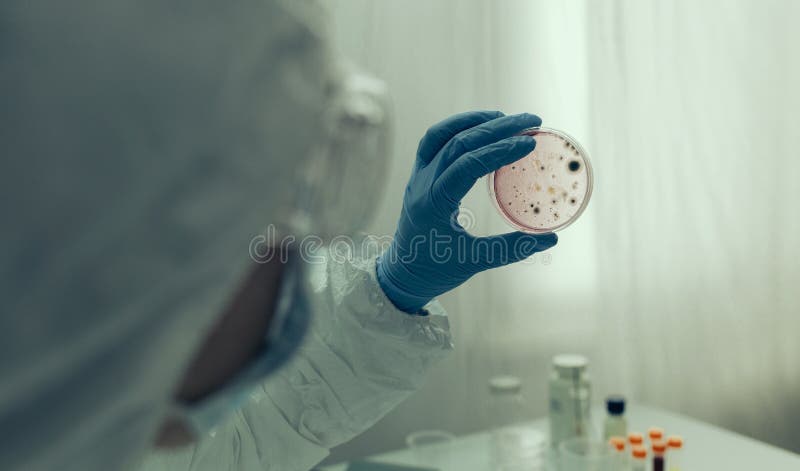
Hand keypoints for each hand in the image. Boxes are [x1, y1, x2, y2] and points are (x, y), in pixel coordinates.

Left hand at [377, 111, 557, 312]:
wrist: (402, 274)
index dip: (500, 150)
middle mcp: (422, 184)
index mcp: (434, 204)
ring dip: (475, 121)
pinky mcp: (419, 174)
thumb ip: (511, 249)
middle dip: (497, 127)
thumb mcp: (474, 263)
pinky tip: (481, 125)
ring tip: (508, 118)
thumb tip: (551, 239)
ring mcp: (417, 176)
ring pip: (442, 135)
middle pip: (458, 142)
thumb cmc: (436, 270)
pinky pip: (434, 140)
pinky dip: (458, 127)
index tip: (530, 142)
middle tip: (532, 121)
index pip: (467, 165)